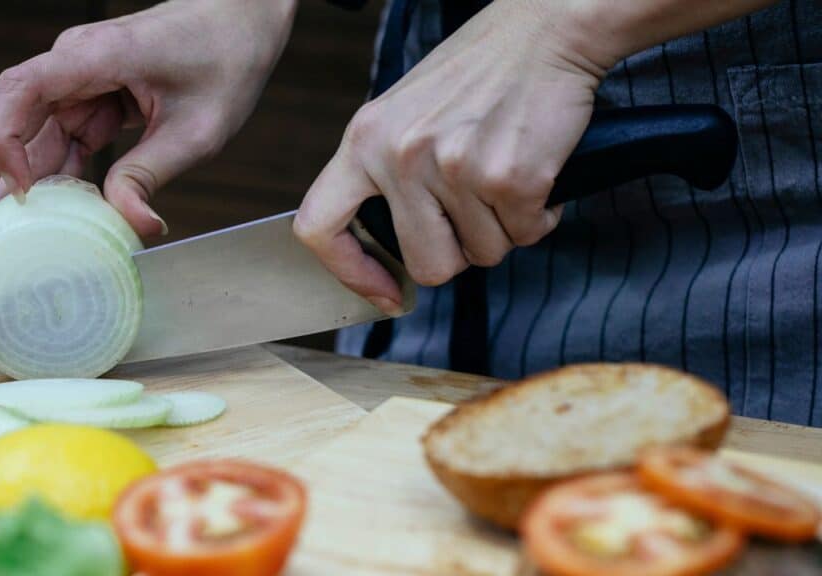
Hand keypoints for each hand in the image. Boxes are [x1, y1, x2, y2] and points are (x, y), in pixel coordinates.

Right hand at [0, 0, 296, 261]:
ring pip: (32, 143)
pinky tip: (45, 226)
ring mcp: (81, 85)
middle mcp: (73, 67)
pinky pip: (64, 146)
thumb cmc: (225, 58)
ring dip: (13, 194)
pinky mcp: (96, 102)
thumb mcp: (198, 127)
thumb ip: (153, 173)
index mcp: (92, 57)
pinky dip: (56, 185)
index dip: (5, 144)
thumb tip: (133, 227)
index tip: (23, 194)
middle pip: (7, 124)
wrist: (244, 21)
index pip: (20, 92)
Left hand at [293, 0, 606, 314]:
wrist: (547, 29)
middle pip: (427, 264)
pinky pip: (525, 234)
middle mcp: (401, 156)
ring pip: (483, 253)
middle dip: (460, 253)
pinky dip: (538, 216)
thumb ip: (387, 173)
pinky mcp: (509, 178)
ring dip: (503, 228)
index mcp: (364, 139)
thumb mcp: (405, 113)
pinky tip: (534, 171)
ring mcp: (454, 169)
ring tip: (505, 175)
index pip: (318, 226)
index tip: (384, 292)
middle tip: (477, 215)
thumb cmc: (480, 71)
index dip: (348, 272)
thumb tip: (391, 248)